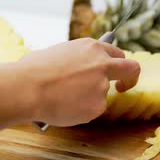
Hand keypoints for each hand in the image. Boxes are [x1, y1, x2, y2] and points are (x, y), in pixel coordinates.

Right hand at [18, 38, 140, 126]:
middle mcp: (102, 64)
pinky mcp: (98, 106)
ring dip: (88, 98)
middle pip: (131, 69)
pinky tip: (64, 107)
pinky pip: (92, 110)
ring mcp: (102, 85)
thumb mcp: (58, 52)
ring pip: (102, 95)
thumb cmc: (33, 69)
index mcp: (91, 47)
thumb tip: (73, 66)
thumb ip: (76, 59)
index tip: (113, 71)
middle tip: (122, 87)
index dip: (115, 64)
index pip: (116, 53)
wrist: (28, 87)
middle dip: (130, 78)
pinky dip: (81, 111)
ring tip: (63, 99)